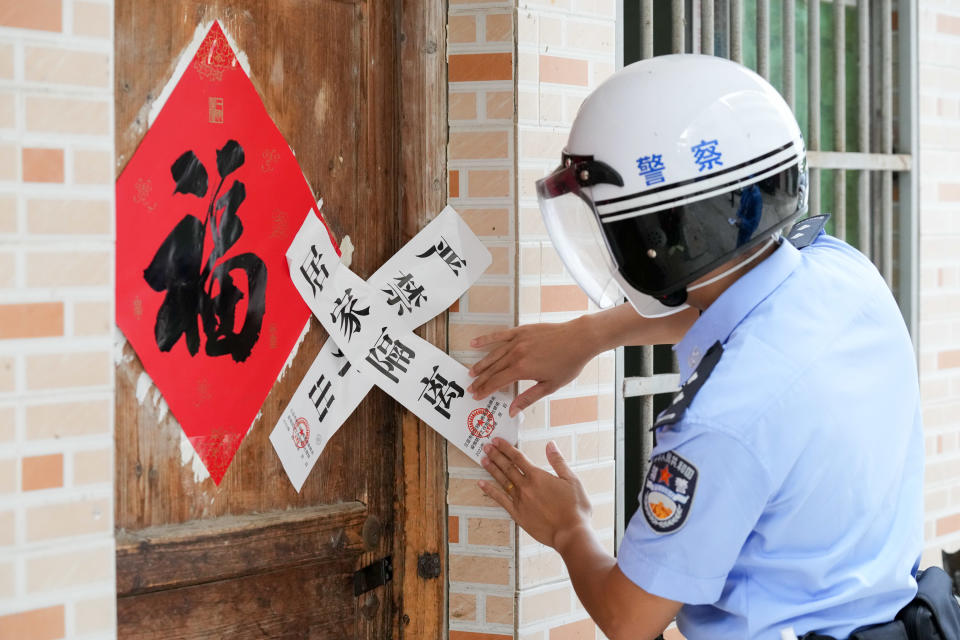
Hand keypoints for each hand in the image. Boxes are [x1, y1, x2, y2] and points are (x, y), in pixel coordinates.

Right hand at [468, 319, 594, 416]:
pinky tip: (475, 343)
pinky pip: (499, 335)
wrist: (580, 339)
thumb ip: (528, 398)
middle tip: (471, 388)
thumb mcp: (550, 386)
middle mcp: (516, 354)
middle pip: (492, 370)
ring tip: (472, 372)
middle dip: (480, 380)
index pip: (497, 382)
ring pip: (493, 354)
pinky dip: (486, 339)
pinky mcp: (521, 330)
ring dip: (481, 364)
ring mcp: (518, 341)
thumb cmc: (568, 363)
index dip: (485, 390)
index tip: (477, 395)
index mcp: (522, 369)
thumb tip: (512, 410)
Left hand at [478, 438, 591, 550]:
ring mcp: (520, 501)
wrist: (570, 533)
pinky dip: (490, 491)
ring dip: (492, 469)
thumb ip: (558, 461)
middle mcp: (526, 487)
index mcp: (538, 477)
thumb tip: (550, 445)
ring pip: (502, 481)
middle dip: (496, 455)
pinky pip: (500, 500)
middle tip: (486, 446)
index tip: (497, 441)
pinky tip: (482, 484)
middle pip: (507, 467)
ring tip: (483, 460)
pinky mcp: (518, 515)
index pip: (518, 458)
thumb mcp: (571, 480)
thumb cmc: (575, 508)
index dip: (506, 448)